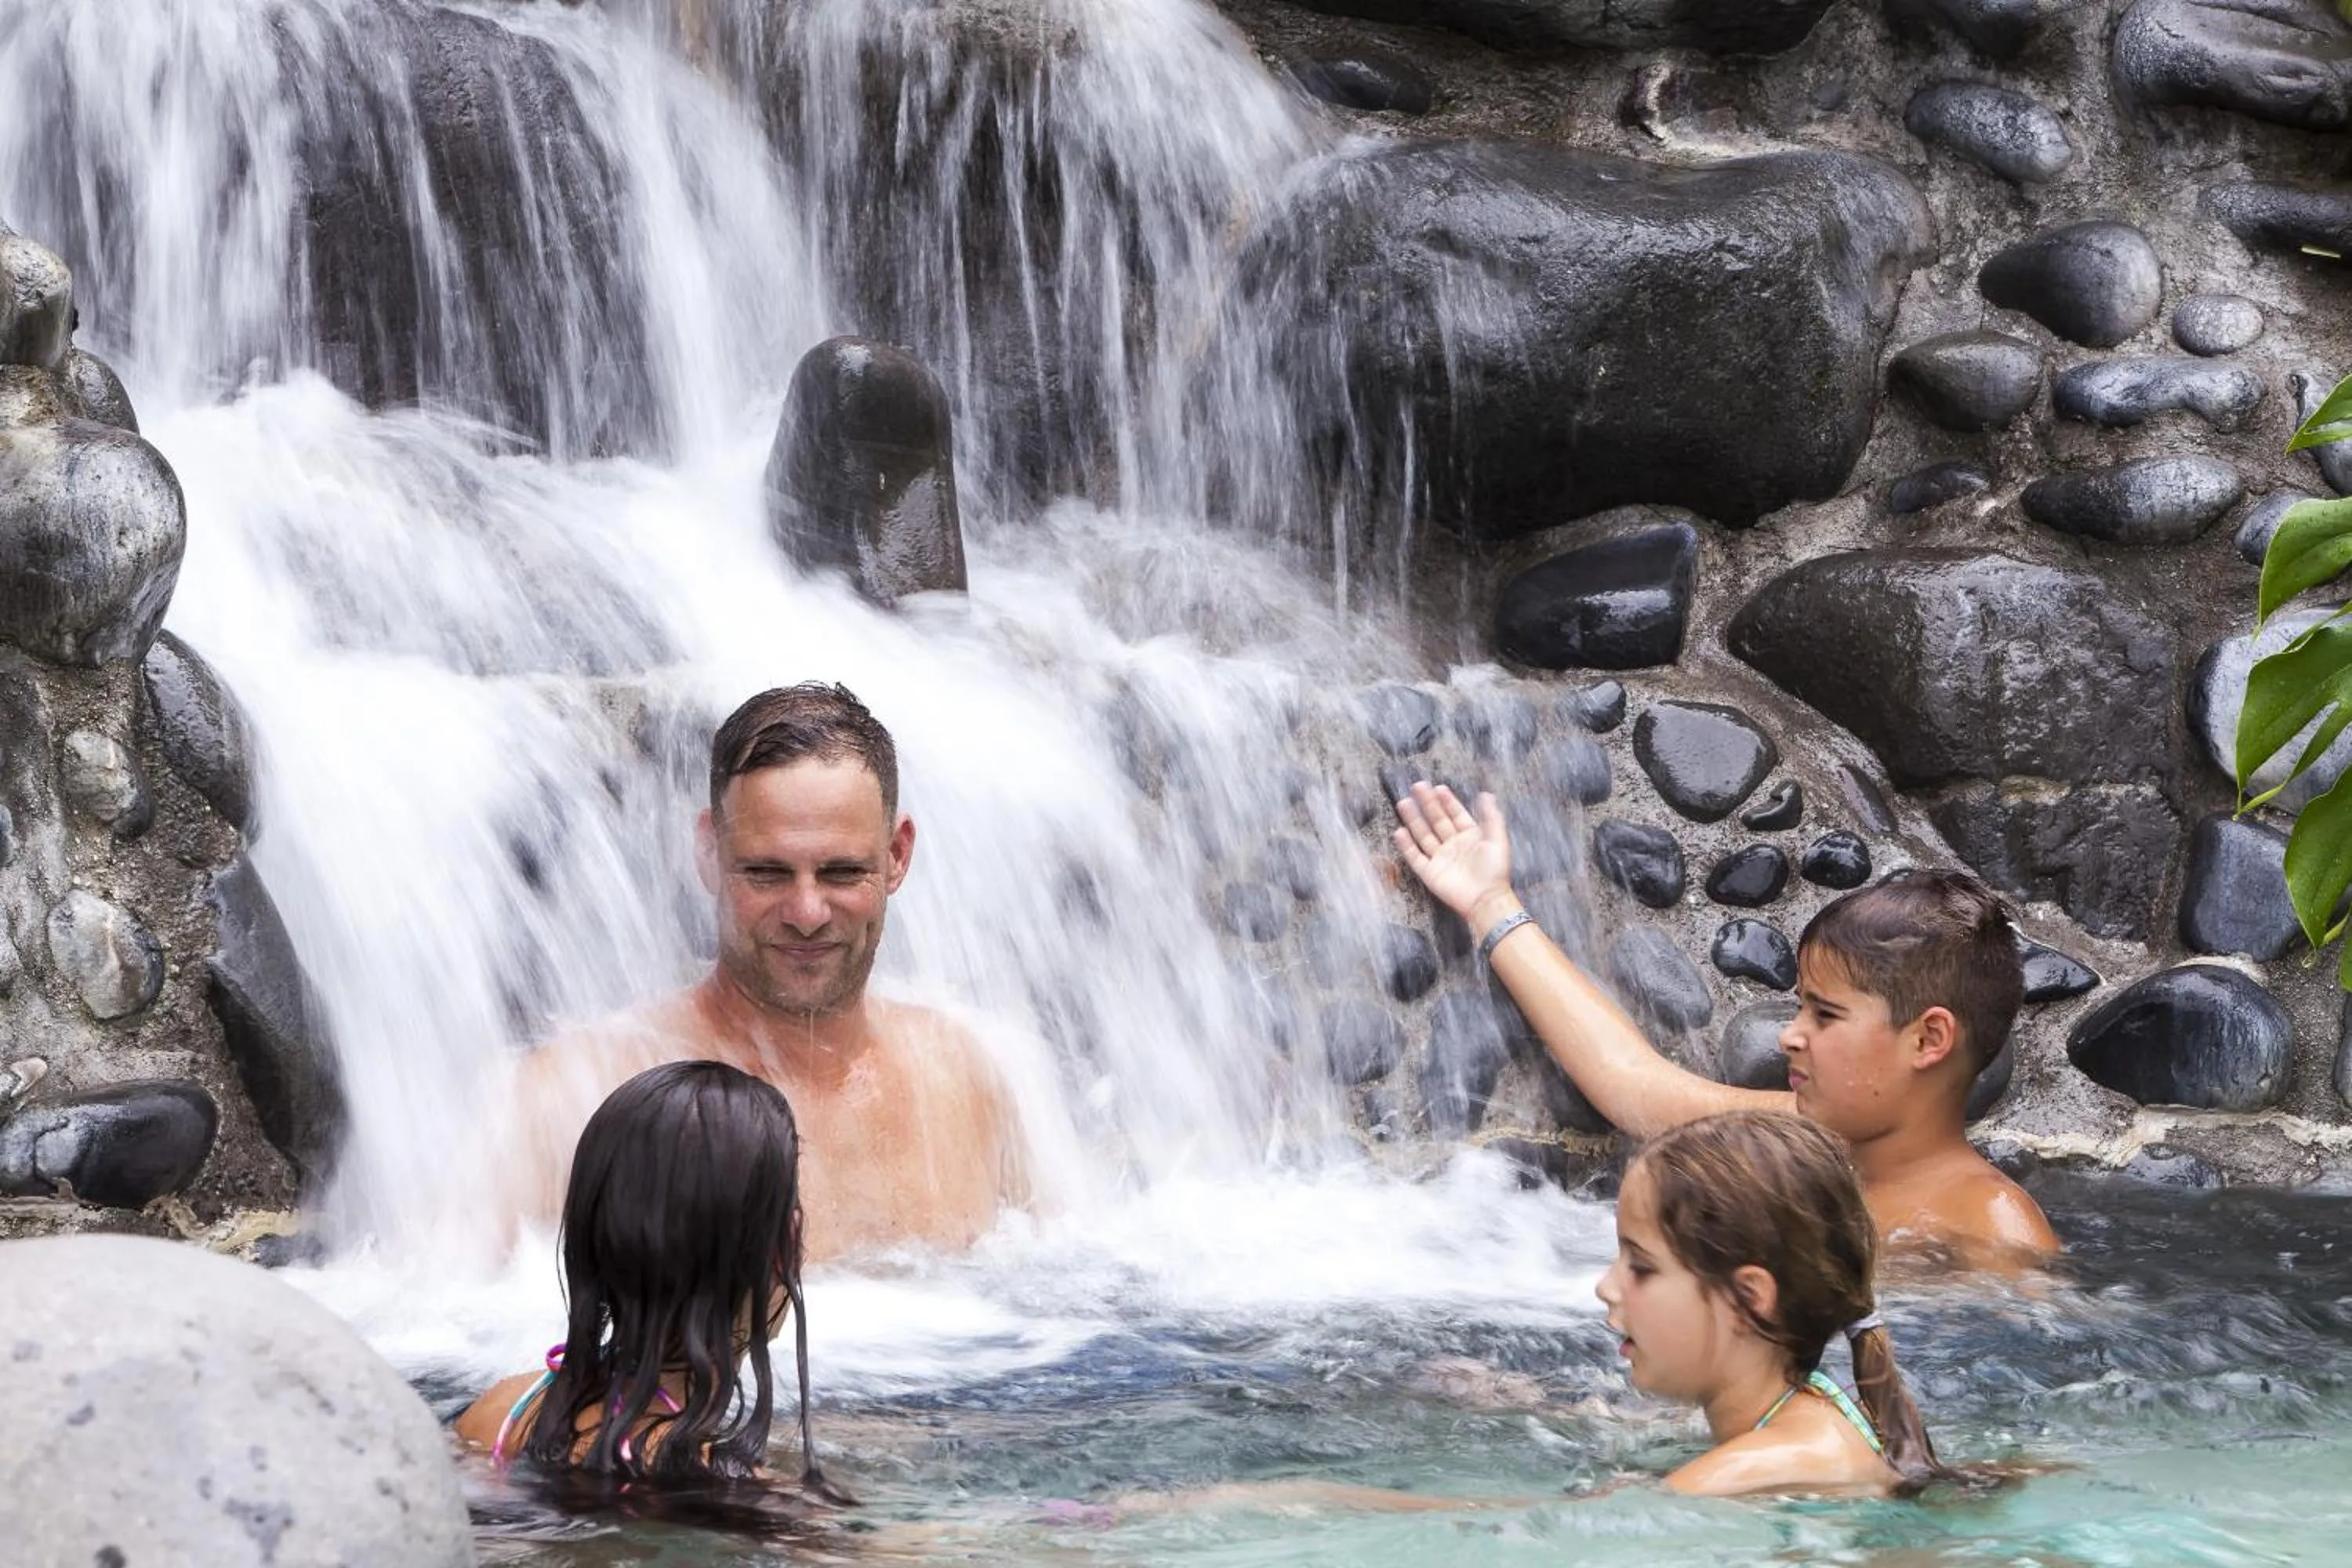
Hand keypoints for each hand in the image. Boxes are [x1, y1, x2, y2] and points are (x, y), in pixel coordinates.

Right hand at [1392, 783, 1516, 927]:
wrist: (1486, 899)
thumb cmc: (1495, 871)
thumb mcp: (1497, 840)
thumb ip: (1491, 817)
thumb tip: (1486, 794)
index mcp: (1470, 836)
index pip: (1455, 814)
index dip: (1447, 801)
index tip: (1438, 787)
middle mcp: (1453, 845)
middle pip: (1436, 820)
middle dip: (1427, 804)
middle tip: (1417, 786)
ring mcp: (1440, 858)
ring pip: (1423, 835)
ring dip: (1414, 819)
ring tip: (1404, 803)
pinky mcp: (1429, 873)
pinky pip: (1415, 857)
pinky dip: (1407, 845)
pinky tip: (1400, 831)